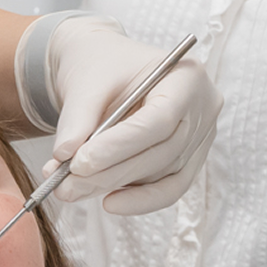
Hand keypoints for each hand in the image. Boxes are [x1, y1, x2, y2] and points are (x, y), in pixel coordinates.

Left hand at [42, 18, 220, 214]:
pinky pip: (168, 188)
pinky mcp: (189, 160)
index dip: (120, 146)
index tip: (79, 163)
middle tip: (66, 185)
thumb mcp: (85, 81)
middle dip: (110, 173)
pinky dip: (138, 199)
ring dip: (114, 185)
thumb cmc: (102, 64)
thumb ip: (76, 119)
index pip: (160, 119)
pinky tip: (108, 202)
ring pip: (161, 174)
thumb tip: (65, 156)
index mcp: (186, 76)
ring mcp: (200, 137)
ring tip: (71, 189)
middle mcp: (202, 109)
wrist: (106, 66)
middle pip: (162, 152)